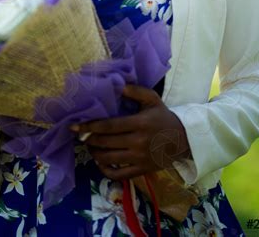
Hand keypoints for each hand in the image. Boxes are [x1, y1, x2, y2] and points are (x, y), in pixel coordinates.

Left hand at [70, 84, 191, 180]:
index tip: (75, 126)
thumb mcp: (152, 99)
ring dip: (94, 153)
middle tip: (79, 135)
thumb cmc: (164, 117)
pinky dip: (105, 170)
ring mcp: (139, 158)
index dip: (89, 126)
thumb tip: (116, 85)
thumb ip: (134, 91)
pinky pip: (118, 174)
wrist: (183, 139)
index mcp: (139, 123)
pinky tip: (100, 161)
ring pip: (109, 159)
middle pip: (105, 143)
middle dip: (88, 139)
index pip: (109, 126)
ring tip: (89, 146)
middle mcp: (138, 142)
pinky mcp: (141, 170)